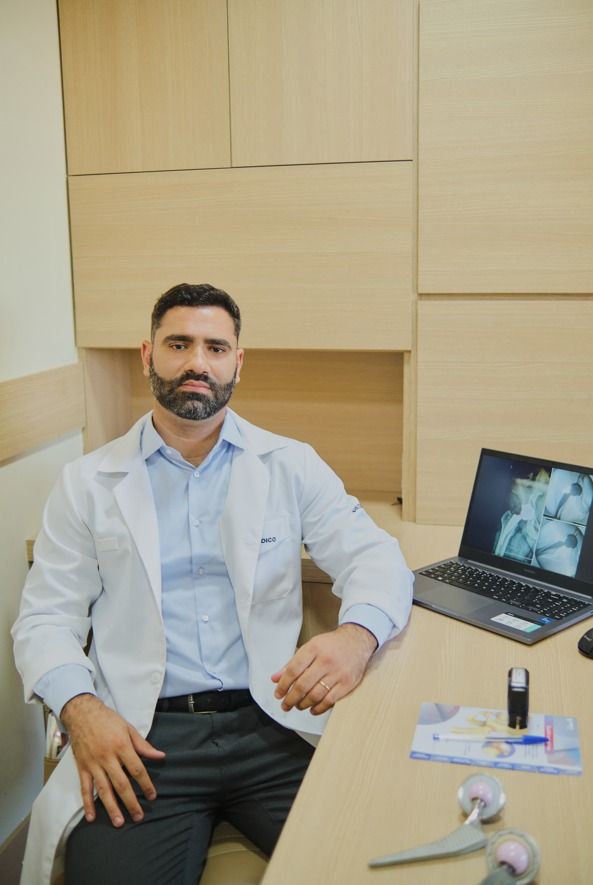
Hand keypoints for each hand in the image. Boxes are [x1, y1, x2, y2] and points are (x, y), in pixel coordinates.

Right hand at [60, 694, 164, 826]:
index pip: (136, 769)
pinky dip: (87, 803)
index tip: (152, 795)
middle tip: (138, 816)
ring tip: (119, 822)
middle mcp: (107, 757)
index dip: (145, 784)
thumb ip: (143, 745)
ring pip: (103, 789)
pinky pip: (84, 788)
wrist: (82, 714)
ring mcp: (93, 764)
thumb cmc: (107, 720)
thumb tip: (160, 756)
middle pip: (121, 783)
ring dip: (111, 807)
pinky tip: (91, 817)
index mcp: (121, 746)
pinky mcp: (82, 768)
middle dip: (131, 802)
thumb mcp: (128, 728)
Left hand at [271, 623, 377, 715]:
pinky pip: (330, 700)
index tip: (278, 694)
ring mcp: (338, 673)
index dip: (283, 685)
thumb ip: (292, 663)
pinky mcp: (347, 683)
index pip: (293, 670)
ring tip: (298, 706)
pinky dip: (319, 708)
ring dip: (303, 704)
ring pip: (315, 695)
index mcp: (314, 649)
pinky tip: (312, 709)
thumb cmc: (331, 645)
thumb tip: (275, 678)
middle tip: (285, 705)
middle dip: (291, 698)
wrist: (357, 641)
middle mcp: (326, 660)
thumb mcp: (310, 647)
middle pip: (303, 685)